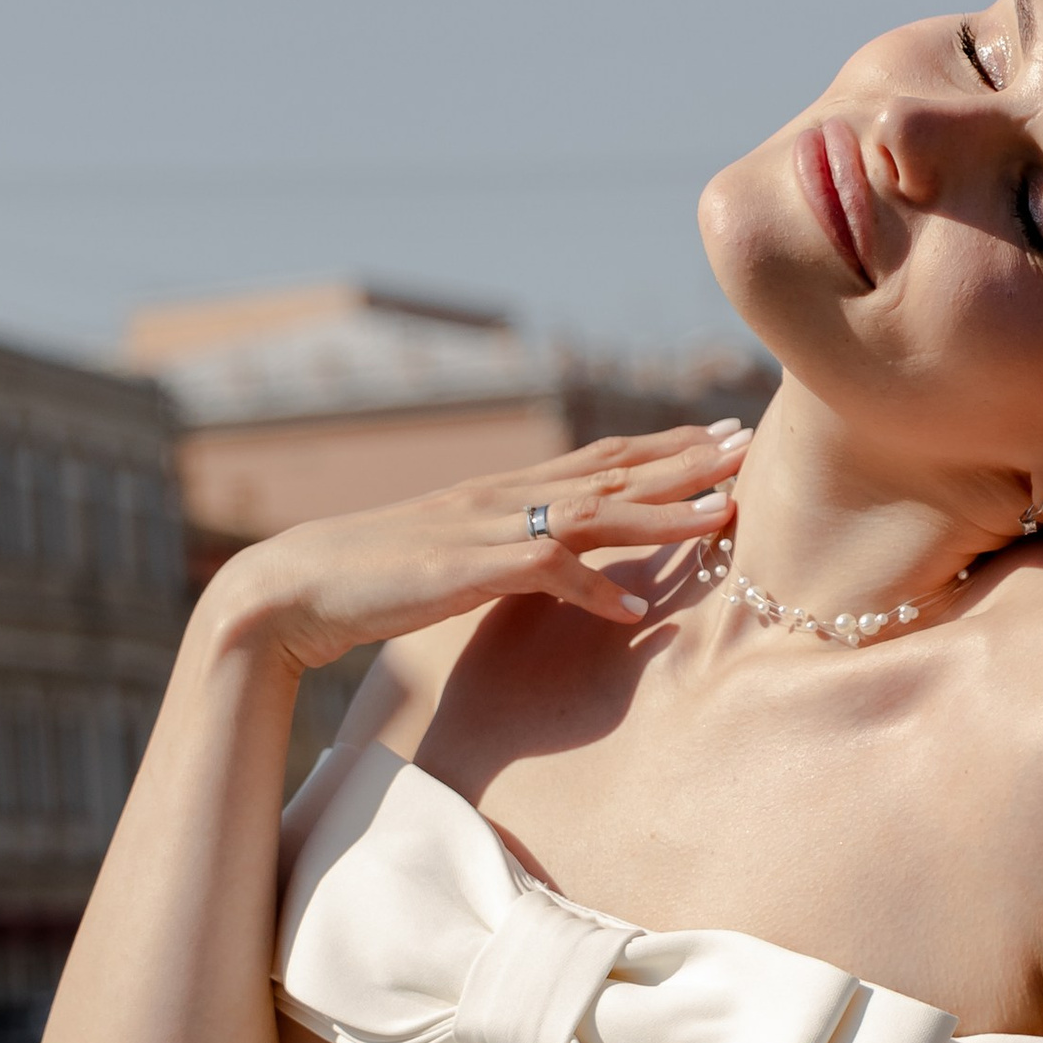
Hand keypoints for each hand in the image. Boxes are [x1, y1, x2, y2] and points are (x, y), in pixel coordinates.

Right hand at [207, 422, 749, 667]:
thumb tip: (556, 569)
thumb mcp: (456, 559)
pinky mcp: (466, 569)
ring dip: (663, 511)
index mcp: (502, 493)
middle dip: (683, 458)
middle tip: (746, 442)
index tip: (717, 434)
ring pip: (592, 511)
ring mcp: (485, 530)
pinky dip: (590, 587)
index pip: (596, 458)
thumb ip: (507, 556)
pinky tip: (632, 607)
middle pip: (609, 470)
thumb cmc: (371, 579)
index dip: (660, 446)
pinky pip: (541, 575)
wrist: (296, 587)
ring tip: (724, 512)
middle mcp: (502, 497)